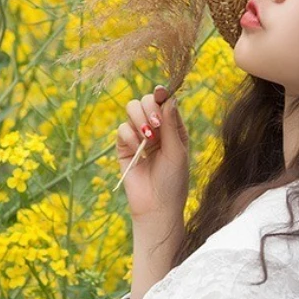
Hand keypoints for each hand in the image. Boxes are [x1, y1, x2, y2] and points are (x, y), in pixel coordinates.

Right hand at [116, 84, 188, 220]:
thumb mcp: (177, 151)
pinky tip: (138, 150)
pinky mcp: (124, 147)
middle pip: (147, 101)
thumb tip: (169, 97)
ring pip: (132, 109)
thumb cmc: (173, 180)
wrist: (157, 206)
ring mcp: (139, 136)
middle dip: (150, 109)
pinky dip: (129, 136)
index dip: (162, 94)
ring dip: (139, 119)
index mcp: (173, 128)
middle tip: (156, 126)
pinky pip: (122, 128)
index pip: (166, 102)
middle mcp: (157, 129)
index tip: (160, 92)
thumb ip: (170, 124)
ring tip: (148, 137)